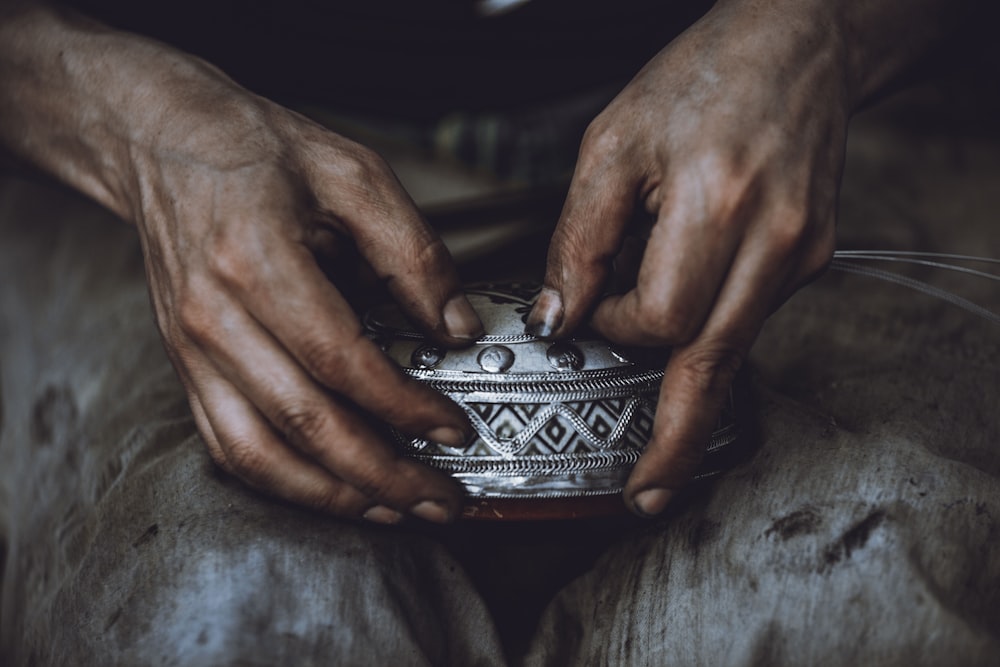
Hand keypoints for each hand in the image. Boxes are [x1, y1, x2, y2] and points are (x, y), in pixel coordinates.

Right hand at [127, 73, 482, 523]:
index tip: (455, 429)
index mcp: (257, 260)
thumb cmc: (257, 151)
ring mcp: (191, 350)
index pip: (341, 361)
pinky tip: (333, 491)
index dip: (404, 406)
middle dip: (384, 474)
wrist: (160, 142)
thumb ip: (413, 253)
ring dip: (335, 495)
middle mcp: (214, 316)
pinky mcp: (184, 367)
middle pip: (305, 423)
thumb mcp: (354, 175)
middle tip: (442, 498)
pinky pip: (229, 447)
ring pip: (262, 453)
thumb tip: (457, 328)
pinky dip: (285, 482)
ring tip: (398, 509)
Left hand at [528, 1, 846, 514]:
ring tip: (647, 379)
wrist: (799, 46)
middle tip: (645, 497)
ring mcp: (801, 257)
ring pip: (731, 349)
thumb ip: (578, 239)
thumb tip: (557, 318)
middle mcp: (772, 243)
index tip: (586, 308)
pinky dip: (705, 321)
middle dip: (676, 442)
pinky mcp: (812, 260)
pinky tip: (684, 283)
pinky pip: (746, 316)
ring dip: (681, 369)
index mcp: (717, 205)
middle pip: (714, 369)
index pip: (657, 318)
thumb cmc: (702, 78)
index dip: (611, 326)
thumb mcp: (612, 143)